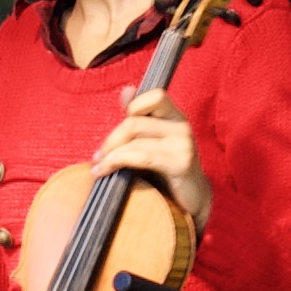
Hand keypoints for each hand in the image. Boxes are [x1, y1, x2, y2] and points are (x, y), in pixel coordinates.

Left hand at [90, 102, 212, 230]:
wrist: (192, 200)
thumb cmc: (167, 170)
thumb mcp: (151, 141)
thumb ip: (138, 118)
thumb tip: (126, 90)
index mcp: (174, 116)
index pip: (155, 96)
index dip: (133, 106)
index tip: (117, 129)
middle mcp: (182, 125)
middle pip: (134, 121)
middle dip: (111, 140)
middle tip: (98, 158)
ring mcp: (183, 144)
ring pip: (135, 140)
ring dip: (111, 155)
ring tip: (99, 168)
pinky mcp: (181, 163)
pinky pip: (142, 157)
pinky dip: (119, 162)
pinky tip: (107, 172)